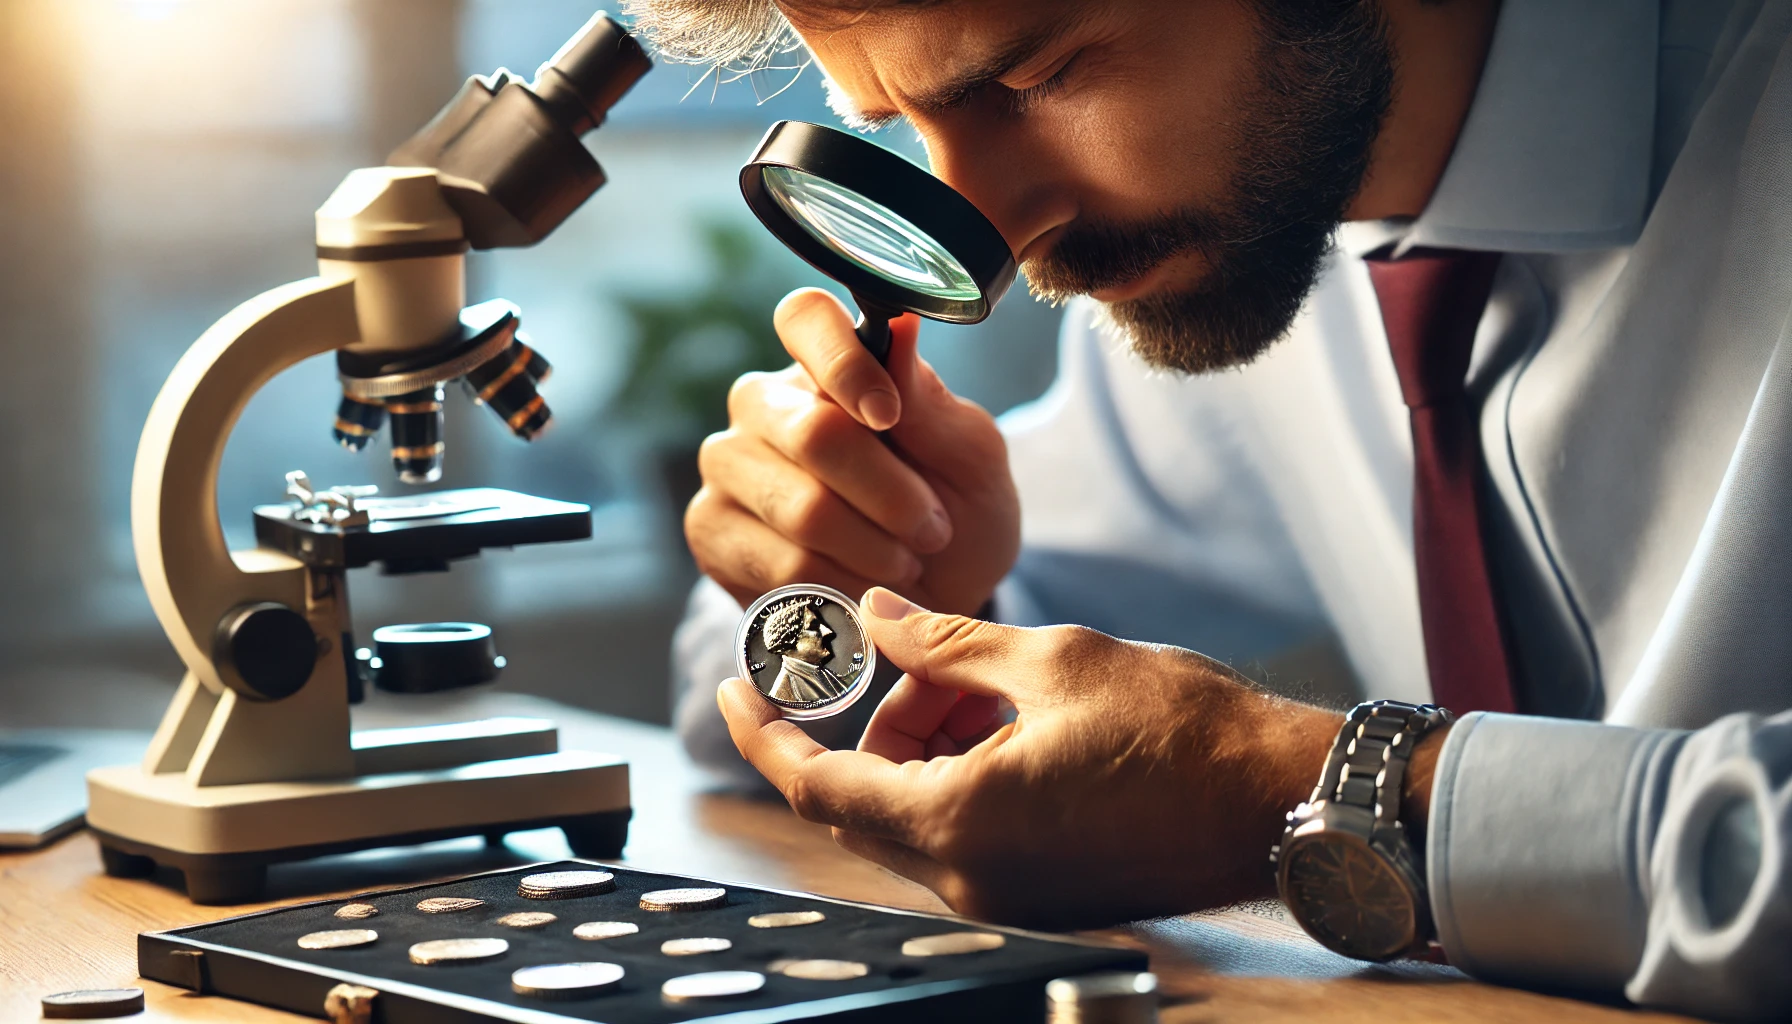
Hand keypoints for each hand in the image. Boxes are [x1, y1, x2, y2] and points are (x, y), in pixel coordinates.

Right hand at [686, 289, 1019, 615]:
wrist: (929, 599)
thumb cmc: (954, 511)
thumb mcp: (969, 458)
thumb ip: (931, 403)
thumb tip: (900, 327)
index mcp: (826, 365)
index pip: (806, 318)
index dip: (845, 363)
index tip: (890, 415)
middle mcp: (763, 403)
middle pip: (813, 433)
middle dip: (892, 494)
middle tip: (933, 528)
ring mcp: (728, 465)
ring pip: (802, 510)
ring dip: (875, 549)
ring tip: (904, 562)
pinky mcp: (712, 531)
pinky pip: (782, 565)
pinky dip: (843, 588)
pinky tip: (861, 589)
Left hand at [718, 588, 1343, 928]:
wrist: (1283, 799)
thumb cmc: (1181, 727)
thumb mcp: (1048, 660)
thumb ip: (942, 642)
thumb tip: (875, 617)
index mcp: (957, 822)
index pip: (816, 783)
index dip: (765, 731)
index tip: (739, 685)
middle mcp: (970, 878)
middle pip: (860, 801)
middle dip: (868, 724)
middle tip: (904, 657)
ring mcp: (1007, 898)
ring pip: (911, 817)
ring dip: (920, 747)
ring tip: (979, 680)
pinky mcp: (1042, 896)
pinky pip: (961, 836)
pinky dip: (957, 778)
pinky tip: (1005, 724)